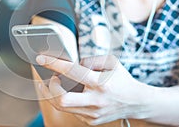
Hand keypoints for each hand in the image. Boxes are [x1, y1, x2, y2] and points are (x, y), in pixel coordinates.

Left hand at [36, 55, 151, 125]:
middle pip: (61, 99)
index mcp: (100, 83)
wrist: (136, 102)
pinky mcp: (91, 121)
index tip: (42, 59)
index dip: (54, 64)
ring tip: (50, 84)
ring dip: (52, 94)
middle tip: (48, 78)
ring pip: (62, 107)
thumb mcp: (111, 62)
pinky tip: (67, 93)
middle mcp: (95, 101)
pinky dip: (65, 101)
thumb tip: (73, 61)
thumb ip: (91, 59)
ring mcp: (92, 114)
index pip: (72, 72)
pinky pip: (71, 111)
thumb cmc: (122, 80)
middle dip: (49, 87)